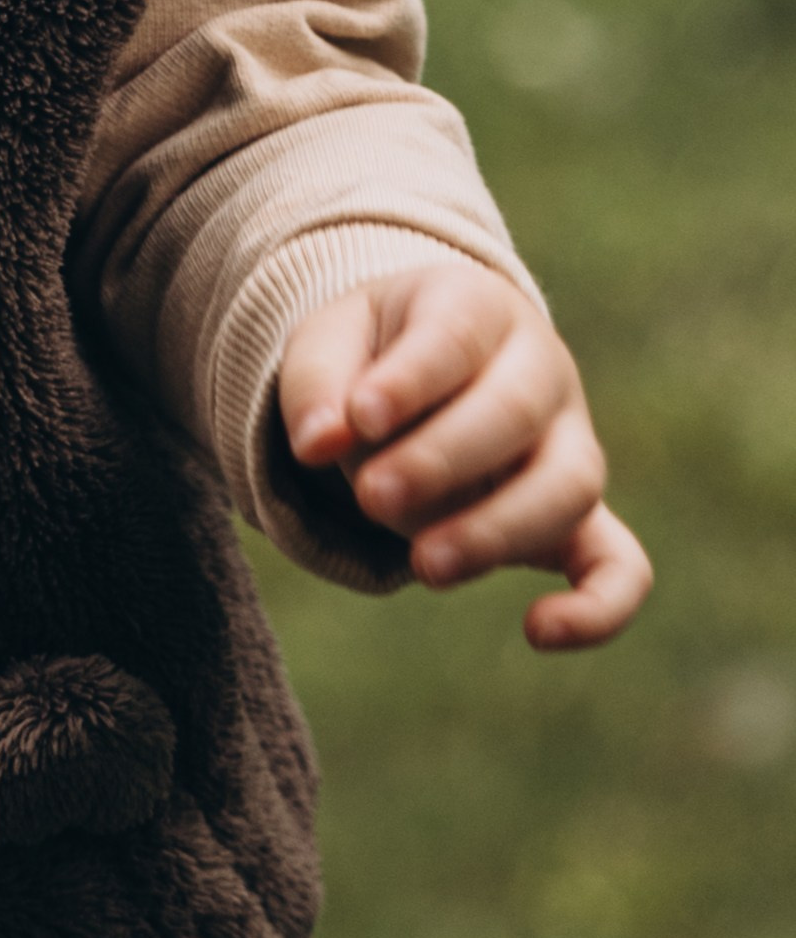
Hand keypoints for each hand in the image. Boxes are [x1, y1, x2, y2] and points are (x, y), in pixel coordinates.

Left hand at [279, 262, 652, 650]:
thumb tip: (315, 443)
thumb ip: (316, 382)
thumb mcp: (329, 341)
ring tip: (423, 565)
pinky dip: (600, 606)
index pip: (456, 336)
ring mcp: (572, 444)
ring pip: (570, 486)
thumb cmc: (375, 355)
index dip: (410, 379)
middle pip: (516, 411)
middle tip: (370, 495)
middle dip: (440, 461)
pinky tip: (538, 632)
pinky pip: (622, 565)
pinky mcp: (583, 520)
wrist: (423, 375)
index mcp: (476, 305)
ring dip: (497, 531)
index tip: (360, 417)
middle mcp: (542, 368)